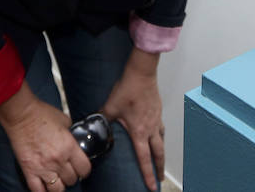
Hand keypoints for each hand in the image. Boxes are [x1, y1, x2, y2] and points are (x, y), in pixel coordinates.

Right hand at [0, 85, 90, 190]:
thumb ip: (71, 134)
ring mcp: (43, 167)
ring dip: (59, 186)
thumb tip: (74, 141)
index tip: (81, 169)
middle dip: (71, 177)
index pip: (84, 169)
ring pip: (57, 190)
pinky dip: (43, 191)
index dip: (84, 170)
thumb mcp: (64, 120)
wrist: (21, 114)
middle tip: (67, 172)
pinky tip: (45, 186)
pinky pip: (38, 191)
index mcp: (69, 146)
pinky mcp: (29, 171)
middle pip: (72, 180)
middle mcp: (58, 160)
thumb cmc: (42, 114)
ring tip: (57, 180)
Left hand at [101, 48, 164, 190]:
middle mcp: (151, 129)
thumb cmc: (128, 89)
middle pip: (158, 154)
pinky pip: (161, 128)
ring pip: (162, 142)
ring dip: (161, 153)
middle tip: (160, 179)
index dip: (148, 174)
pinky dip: (160, 136)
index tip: (152, 187)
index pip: (144, 159)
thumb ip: (102, 119)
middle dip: (159, 168)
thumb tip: (92, 125)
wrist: (142, 73)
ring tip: (160, 161)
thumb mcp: (110, 106)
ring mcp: (157, 120)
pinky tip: (158, 136)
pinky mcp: (158, 111)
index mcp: (139, 132)